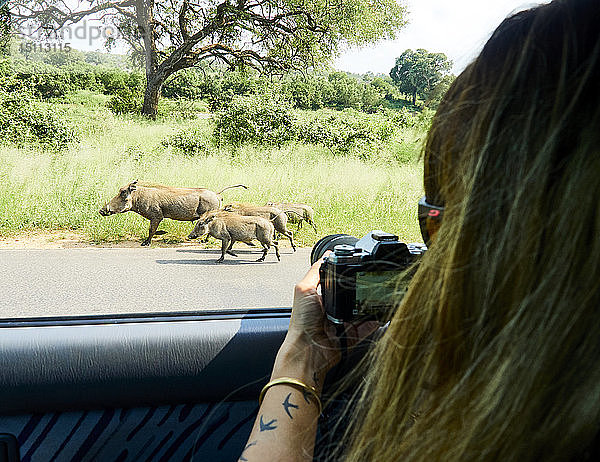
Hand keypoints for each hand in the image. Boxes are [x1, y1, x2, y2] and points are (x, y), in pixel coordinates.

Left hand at [272, 257, 379, 390]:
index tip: (358, 269)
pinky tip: (380, 314)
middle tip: (369, 283)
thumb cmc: (301, 322)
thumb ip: (315, 272)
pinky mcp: (352, 336)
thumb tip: (325, 255)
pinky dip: (375, 321)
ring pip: (363, 311)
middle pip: (352, 296)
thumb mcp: (304, 289)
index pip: (338, 283)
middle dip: (361, 290)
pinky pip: (368, 327)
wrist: (308, 349)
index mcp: (321, 298)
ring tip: (377, 296)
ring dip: (370, 305)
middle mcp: (333, 311)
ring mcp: (343, 323)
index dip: (347, 276)